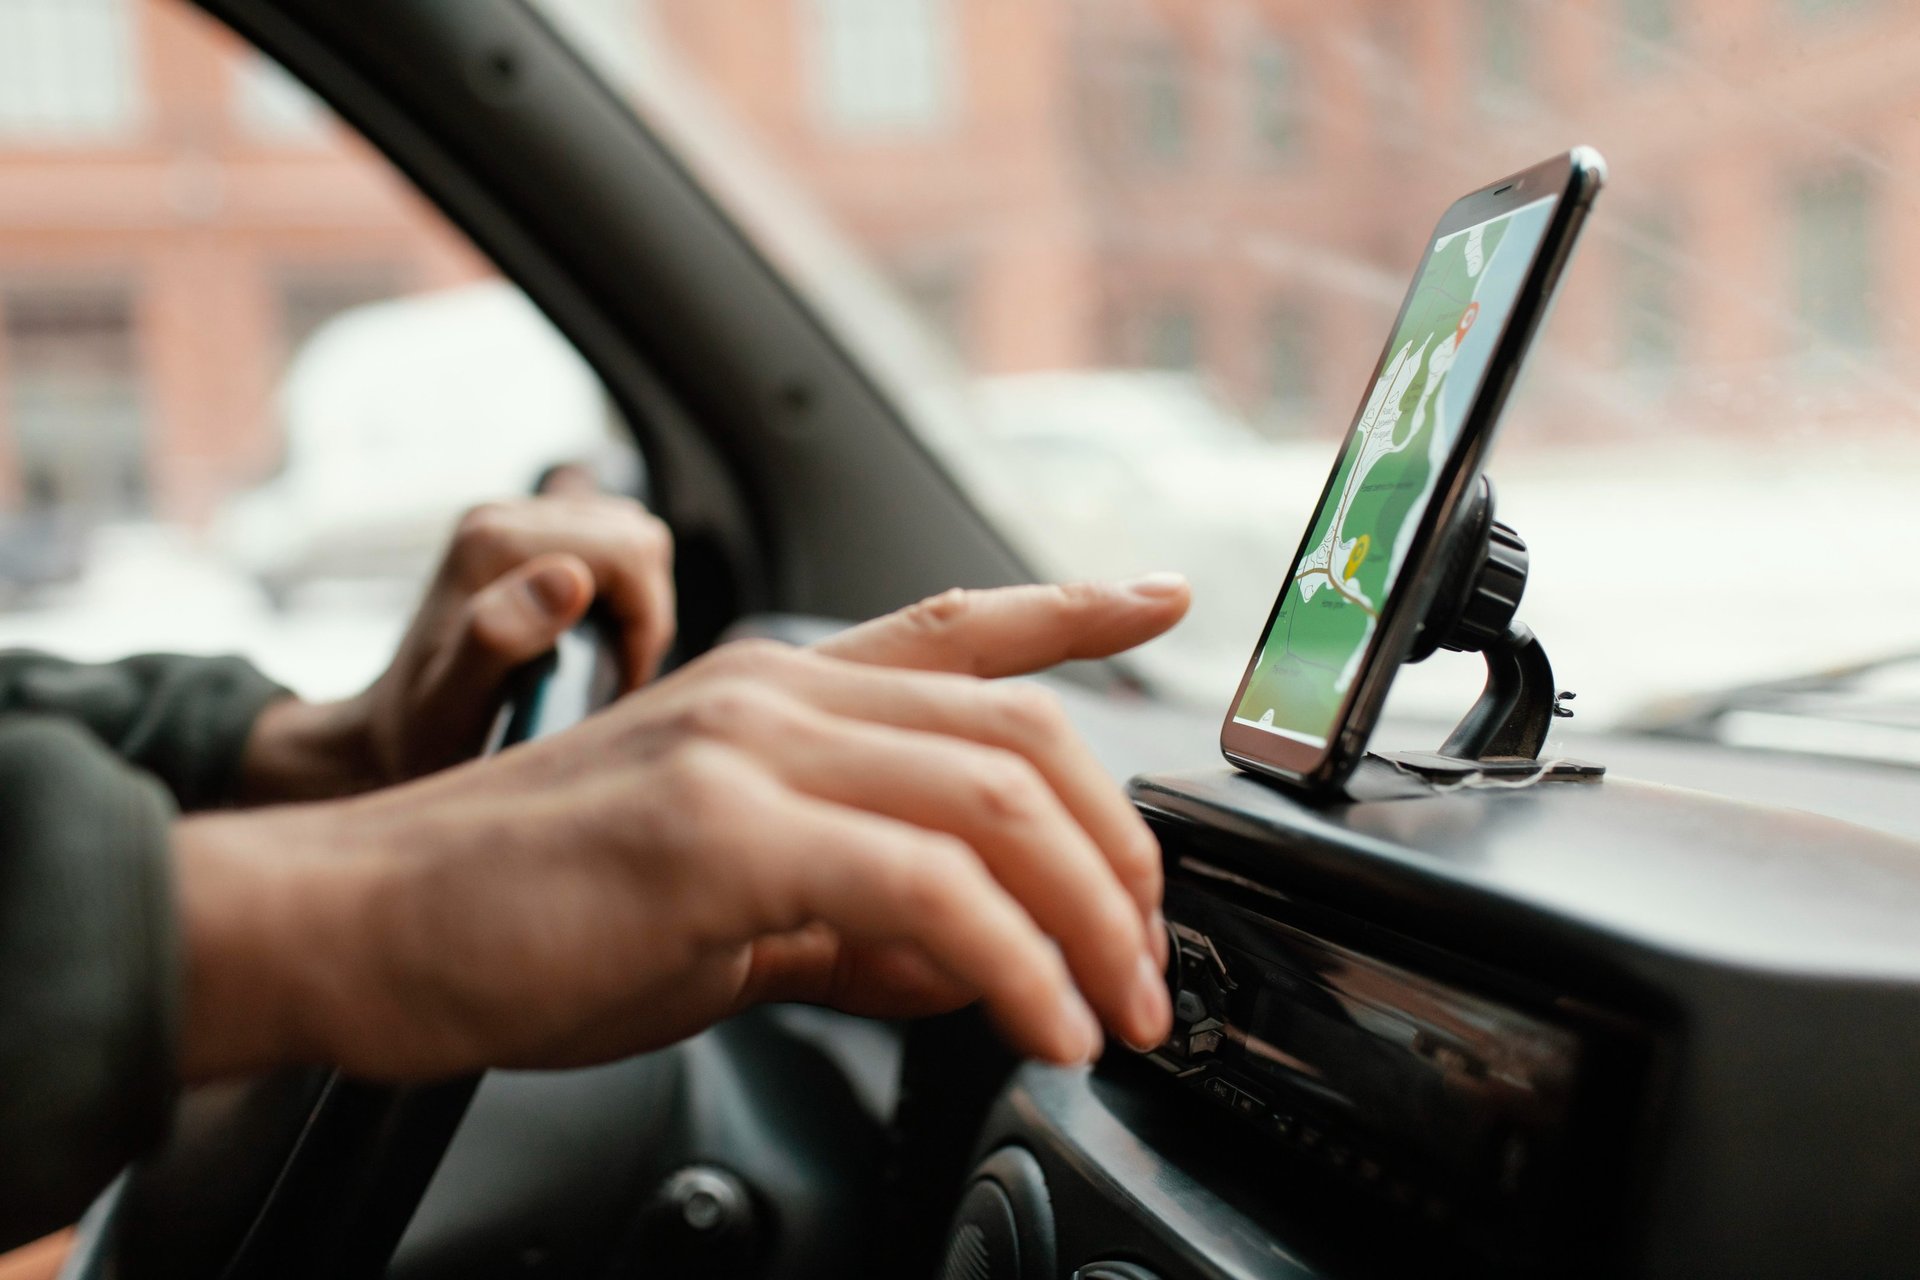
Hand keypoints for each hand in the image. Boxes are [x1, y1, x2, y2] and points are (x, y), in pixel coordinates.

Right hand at [176, 576, 1190, 1079]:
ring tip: (1118, 1011)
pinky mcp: (718, 826)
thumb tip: (974, 961)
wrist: (355, 927)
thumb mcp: (721, 915)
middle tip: (1150, 957)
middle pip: (1018, 728)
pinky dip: (1016, 963)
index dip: (1072, 607)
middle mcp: (771, 692)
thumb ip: (855, 925)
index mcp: (771, 697)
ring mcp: (745, 745)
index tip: (1160, 599)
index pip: (956, 627)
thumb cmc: (520, 916)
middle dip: (1118, 851)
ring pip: (995, 794)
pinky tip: (1041, 1026)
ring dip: (1089, 916)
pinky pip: (928, 886)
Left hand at [237, 494, 673, 800]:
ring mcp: (515, 523)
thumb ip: (501, 633)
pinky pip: (611, 550)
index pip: (628, 552)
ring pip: (630, 539)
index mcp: (492, 542)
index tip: (614, 681)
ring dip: (635, 607)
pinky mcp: (528, 540)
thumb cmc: (422, 733)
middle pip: (635, 537)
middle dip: (644, 614)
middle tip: (609, 675)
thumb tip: (568, 578)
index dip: (644, 622)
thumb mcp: (456, 699)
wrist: (385, 735)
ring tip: (599, 663)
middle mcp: (501, 517)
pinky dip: (620, 598)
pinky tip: (587, 642)